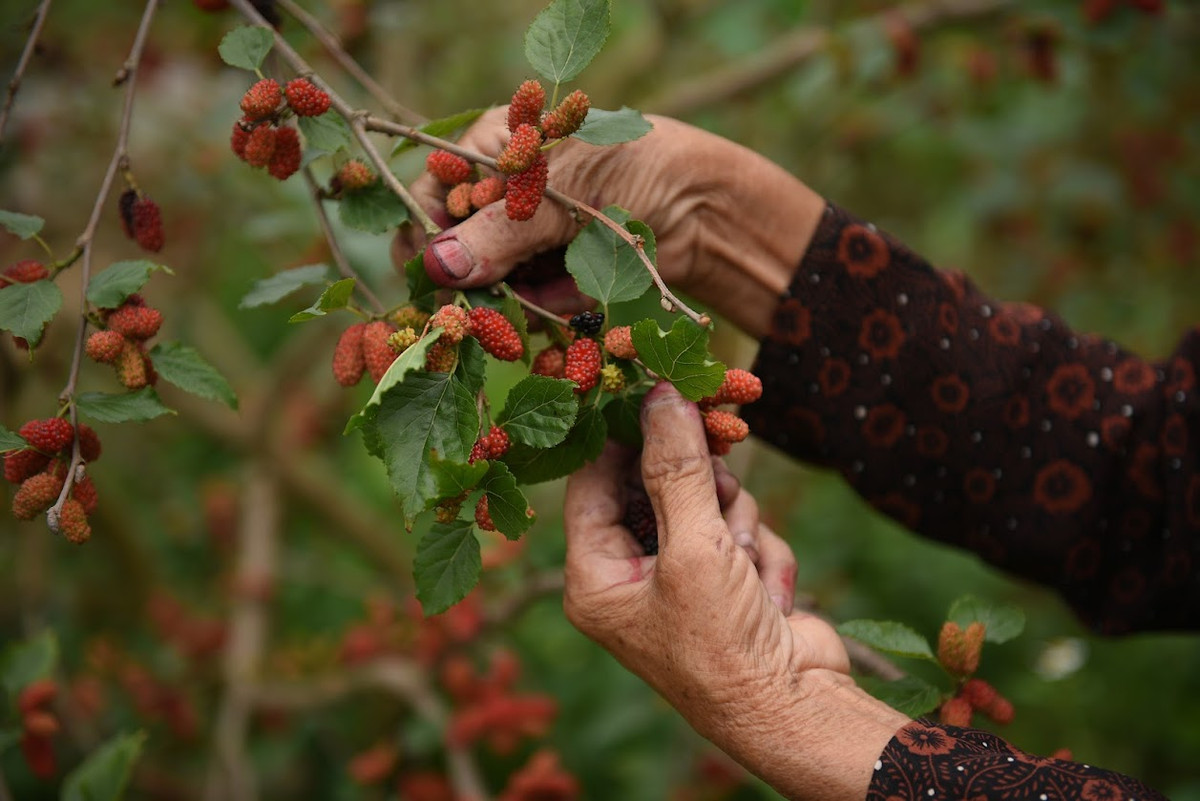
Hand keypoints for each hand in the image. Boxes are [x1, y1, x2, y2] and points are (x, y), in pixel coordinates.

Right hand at [393, 108, 825, 337]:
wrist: (705, 210)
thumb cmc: (638, 172)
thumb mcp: (564, 195)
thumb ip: (500, 233)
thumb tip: (436, 265)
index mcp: (492, 148)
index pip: (430, 193)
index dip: (427, 236)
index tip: (437, 275)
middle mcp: (499, 195)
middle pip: (452, 248)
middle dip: (479, 279)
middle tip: (501, 298)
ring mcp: (522, 238)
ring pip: (489, 286)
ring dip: (520, 298)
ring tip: (564, 287)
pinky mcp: (549, 275)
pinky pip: (528, 304)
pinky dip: (551, 307)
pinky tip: (580, 298)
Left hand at [562, 382, 907, 799]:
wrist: (797, 710)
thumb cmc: (724, 646)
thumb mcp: (695, 548)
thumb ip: (677, 469)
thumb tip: (660, 397)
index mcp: (595, 576)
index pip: (591, 481)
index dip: (622, 436)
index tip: (654, 393)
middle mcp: (631, 574)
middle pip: (656, 485)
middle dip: (700, 486)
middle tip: (723, 464)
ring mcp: (682, 576)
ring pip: (708, 501)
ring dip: (737, 523)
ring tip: (744, 563)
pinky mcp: (728, 580)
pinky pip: (740, 530)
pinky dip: (761, 553)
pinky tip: (769, 595)